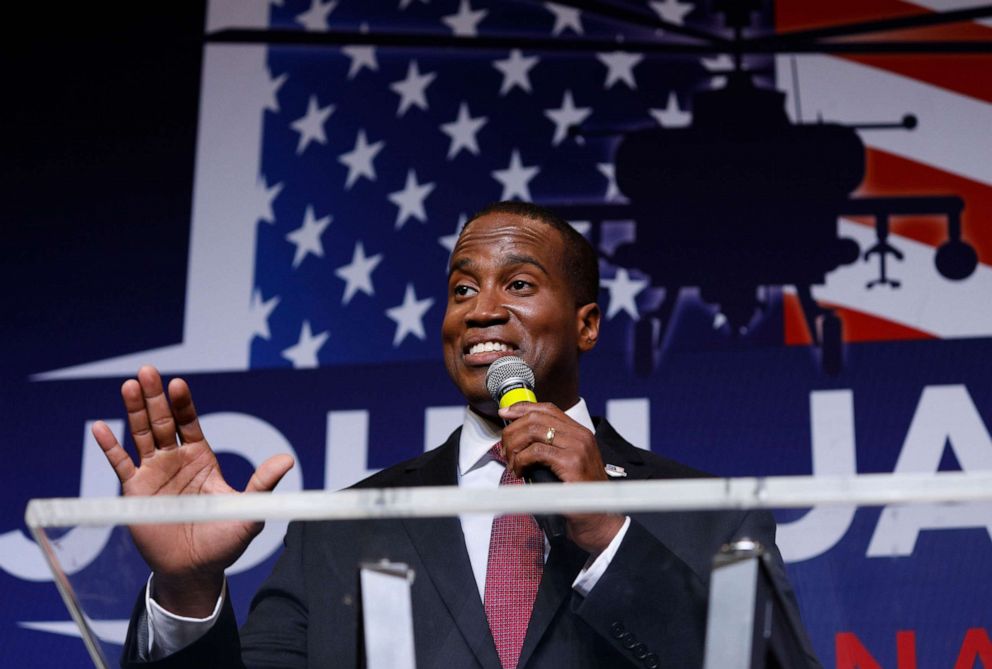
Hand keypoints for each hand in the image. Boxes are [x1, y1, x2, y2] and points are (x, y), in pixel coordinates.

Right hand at [92, 365, 293, 615]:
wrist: (196, 570)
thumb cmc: (224, 540)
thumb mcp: (247, 510)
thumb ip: (262, 483)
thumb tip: (288, 459)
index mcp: (201, 459)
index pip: (190, 423)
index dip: (183, 403)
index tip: (178, 384)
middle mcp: (175, 460)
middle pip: (162, 421)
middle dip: (155, 396)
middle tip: (147, 370)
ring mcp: (153, 474)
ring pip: (140, 436)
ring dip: (133, 412)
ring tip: (128, 386)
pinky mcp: (134, 492)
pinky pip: (120, 465)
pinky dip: (110, 447)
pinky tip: (100, 427)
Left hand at [497, 402, 624, 553]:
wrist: (598, 517)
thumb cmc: (579, 493)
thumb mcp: (568, 462)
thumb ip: (551, 446)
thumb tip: (519, 437)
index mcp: (580, 432)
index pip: (547, 408)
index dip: (522, 408)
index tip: (504, 414)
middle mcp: (580, 435)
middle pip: (536, 418)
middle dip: (513, 431)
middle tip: (504, 448)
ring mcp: (577, 447)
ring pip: (533, 432)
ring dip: (514, 447)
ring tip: (511, 462)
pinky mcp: (571, 462)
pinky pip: (535, 452)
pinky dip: (520, 460)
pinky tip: (519, 471)